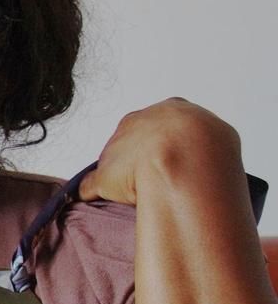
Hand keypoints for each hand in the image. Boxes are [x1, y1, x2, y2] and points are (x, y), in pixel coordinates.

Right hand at [79, 98, 240, 205]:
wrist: (182, 161)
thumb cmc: (139, 166)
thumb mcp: (104, 179)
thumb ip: (91, 183)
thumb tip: (82, 191)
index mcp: (133, 119)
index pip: (128, 139)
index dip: (128, 161)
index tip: (133, 180)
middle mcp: (164, 112)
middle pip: (160, 135)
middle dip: (158, 156)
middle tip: (157, 182)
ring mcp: (195, 118)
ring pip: (188, 139)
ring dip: (185, 156)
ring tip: (181, 183)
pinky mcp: (220, 131)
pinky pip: (212, 147)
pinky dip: (208, 161)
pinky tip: (202, 178)